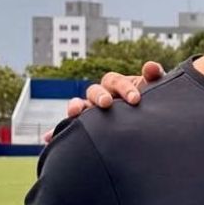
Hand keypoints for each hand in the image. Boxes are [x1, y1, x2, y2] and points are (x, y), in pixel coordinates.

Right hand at [41, 62, 166, 141]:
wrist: (148, 126)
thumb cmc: (151, 104)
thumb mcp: (156, 92)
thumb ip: (154, 77)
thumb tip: (149, 66)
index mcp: (117, 86)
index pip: (114, 81)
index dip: (123, 87)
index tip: (135, 99)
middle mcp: (101, 96)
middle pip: (94, 91)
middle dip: (99, 96)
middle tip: (107, 103)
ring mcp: (92, 112)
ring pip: (79, 106)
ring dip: (75, 107)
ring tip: (75, 112)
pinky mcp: (86, 128)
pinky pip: (68, 128)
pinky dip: (57, 131)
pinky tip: (47, 138)